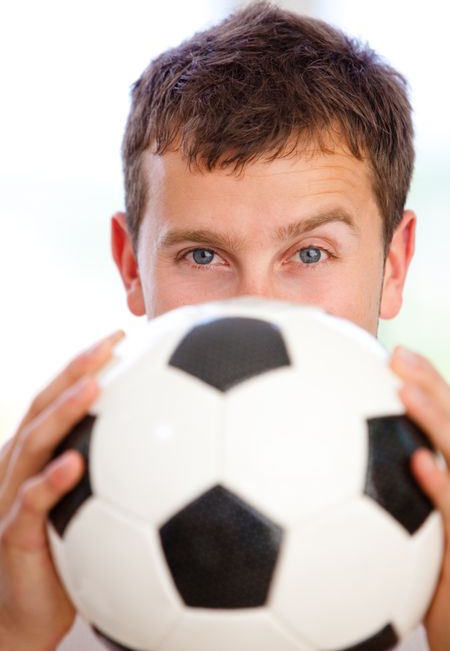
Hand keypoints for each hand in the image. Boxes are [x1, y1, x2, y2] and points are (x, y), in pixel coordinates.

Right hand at [0, 330, 123, 650]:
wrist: (23, 613)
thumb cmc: (63, 552)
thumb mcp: (89, 506)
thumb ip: (112, 472)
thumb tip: (171, 448)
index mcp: (41, 455)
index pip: (60, 398)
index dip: (86, 364)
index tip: (121, 335)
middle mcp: (21, 466)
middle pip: (44, 406)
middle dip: (75, 370)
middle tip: (109, 343)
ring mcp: (11, 496)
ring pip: (33, 444)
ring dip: (62, 413)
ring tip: (93, 387)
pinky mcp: (13, 534)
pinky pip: (29, 504)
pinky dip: (50, 482)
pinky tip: (74, 464)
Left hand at [390, 347, 449, 650]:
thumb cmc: (420, 573)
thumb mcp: (404, 525)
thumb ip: (383, 485)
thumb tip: (328, 449)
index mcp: (448, 472)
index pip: (444, 418)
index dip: (427, 382)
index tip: (395, 352)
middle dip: (432, 385)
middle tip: (399, 352)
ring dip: (436, 422)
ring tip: (404, 391)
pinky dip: (441, 486)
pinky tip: (418, 464)